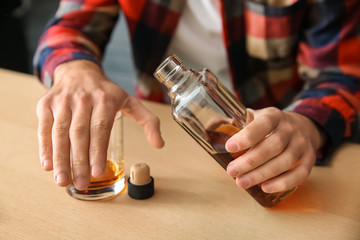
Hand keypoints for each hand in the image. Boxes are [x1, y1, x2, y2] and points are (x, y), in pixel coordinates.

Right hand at [36, 60, 163, 189]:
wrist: (79, 72)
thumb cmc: (106, 93)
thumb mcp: (131, 101)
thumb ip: (148, 121)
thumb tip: (160, 144)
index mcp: (106, 100)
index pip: (101, 128)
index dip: (98, 151)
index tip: (97, 172)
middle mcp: (83, 99)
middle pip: (79, 133)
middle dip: (79, 161)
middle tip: (80, 184)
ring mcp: (63, 101)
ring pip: (60, 132)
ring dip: (60, 158)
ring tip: (62, 181)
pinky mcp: (46, 104)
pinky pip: (44, 127)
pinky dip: (45, 147)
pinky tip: (47, 165)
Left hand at [225, 107, 325, 192]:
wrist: (302, 126)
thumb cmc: (268, 125)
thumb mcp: (254, 116)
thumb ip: (236, 121)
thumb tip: (210, 126)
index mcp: (273, 115)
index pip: (263, 124)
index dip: (247, 136)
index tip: (230, 147)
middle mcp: (290, 128)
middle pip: (273, 146)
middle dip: (250, 161)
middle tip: (231, 171)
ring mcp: (302, 144)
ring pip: (285, 161)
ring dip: (263, 174)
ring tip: (242, 183)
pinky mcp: (309, 159)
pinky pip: (300, 174)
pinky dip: (284, 183)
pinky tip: (266, 188)